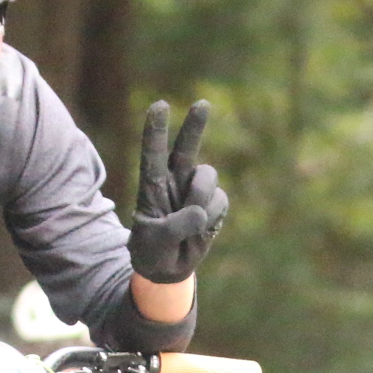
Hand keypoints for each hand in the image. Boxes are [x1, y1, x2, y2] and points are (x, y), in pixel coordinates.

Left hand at [129, 100, 227, 283]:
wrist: (167, 269)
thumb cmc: (151, 252)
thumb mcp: (153, 242)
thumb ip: (175, 226)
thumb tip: (201, 212)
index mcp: (152, 185)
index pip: (153, 154)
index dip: (157, 130)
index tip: (160, 105)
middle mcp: (174, 181)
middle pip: (186, 148)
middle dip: (195, 126)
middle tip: (202, 103)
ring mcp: (194, 191)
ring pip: (208, 178)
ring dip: (202, 198)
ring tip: (192, 222)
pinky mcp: (213, 204)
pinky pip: (221, 201)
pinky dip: (213, 217)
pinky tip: (202, 229)